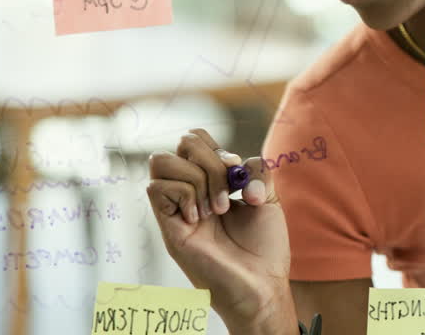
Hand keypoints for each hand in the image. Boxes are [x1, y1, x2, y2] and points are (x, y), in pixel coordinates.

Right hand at [146, 128, 295, 331]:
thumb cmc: (264, 248)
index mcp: (213, 182)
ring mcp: (177, 208)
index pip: (197, 139)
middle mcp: (192, 191)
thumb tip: (235, 163)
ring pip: (162, 160)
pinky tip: (201, 218)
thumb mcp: (268, 198)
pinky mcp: (168, 227)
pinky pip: (156, 188)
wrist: (261, 285)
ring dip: (198, 179)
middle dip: (212, 160)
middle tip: (228, 194)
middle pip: (183, 141)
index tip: (239, 175)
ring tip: (215, 209)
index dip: (218, 146)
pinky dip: (185, 195)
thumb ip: (256, 169)